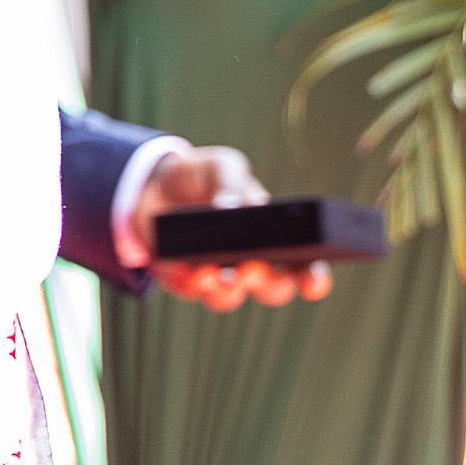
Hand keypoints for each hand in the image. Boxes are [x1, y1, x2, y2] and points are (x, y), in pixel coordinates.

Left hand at [133, 142, 333, 311]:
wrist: (152, 184)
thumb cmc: (201, 176)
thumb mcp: (222, 166)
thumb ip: (233, 181)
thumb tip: (233, 208)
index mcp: (273, 235)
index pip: (303, 265)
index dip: (313, 278)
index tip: (312, 282)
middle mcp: (250, 261)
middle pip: (273, 289)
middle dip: (269, 285)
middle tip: (255, 269)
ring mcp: (217, 274)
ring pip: (230, 298)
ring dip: (227, 290)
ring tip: (214, 274)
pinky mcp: (183, 279)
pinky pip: (190, 292)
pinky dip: (190, 283)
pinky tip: (187, 271)